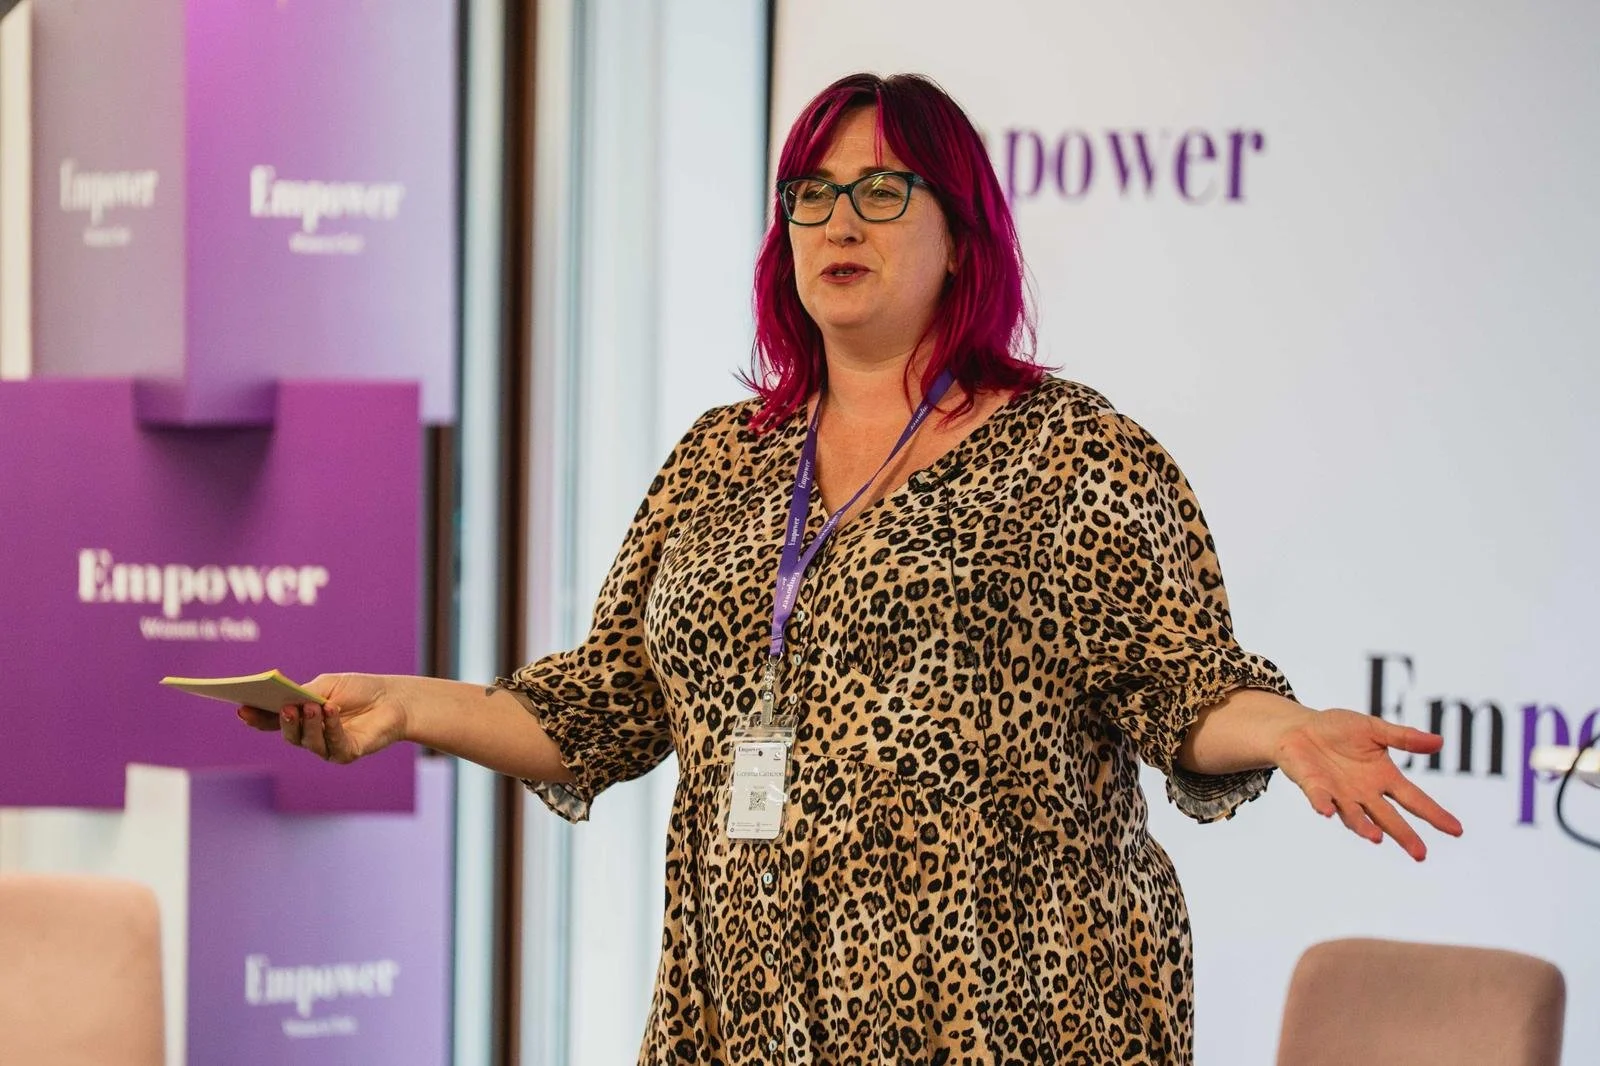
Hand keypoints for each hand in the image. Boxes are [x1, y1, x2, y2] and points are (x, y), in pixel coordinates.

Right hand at [237, 673, 409, 764]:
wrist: (393, 699)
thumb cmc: (358, 690)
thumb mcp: (327, 686)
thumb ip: (304, 692)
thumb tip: (280, 696)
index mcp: (300, 717)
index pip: (272, 720)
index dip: (256, 717)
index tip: (242, 708)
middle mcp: (309, 735)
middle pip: (288, 734)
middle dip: (284, 721)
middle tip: (285, 707)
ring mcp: (326, 747)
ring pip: (308, 741)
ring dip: (310, 722)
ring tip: (313, 705)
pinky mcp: (345, 754)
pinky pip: (333, 744)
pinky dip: (331, 726)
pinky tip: (332, 711)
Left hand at [1273, 709, 1463, 860]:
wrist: (1298, 728)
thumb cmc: (1337, 730)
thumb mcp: (1374, 729)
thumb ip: (1403, 738)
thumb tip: (1440, 742)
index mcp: (1383, 778)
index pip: (1415, 799)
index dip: (1435, 814)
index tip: (1457, 830)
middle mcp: (1364, 793)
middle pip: (1389, 818)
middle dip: (1404, 835)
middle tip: (1420, 853)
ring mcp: (1339, 794)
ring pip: (1355, 816)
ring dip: (1364, 827)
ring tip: (1376, 838)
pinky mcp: (1314, 787)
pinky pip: (1320, 799)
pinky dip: (1324, 805)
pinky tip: (1327, 812)